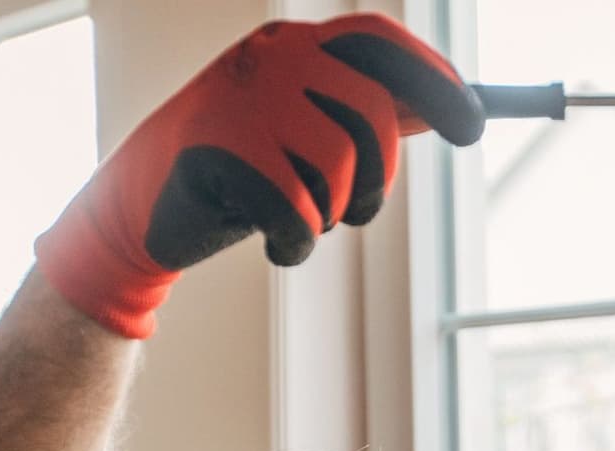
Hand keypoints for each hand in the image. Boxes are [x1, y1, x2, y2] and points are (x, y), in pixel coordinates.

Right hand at [34, 15, 482, 337]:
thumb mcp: (306, 129)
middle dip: (380, 178)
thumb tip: (460, 107)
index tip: (474, 126)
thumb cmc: (240, 170)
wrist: (140, 212)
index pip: (380, 42)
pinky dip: (297, 244)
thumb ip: (372, 112)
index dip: (435, 80)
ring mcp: (242, 101)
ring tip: (301, 221)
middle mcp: (270, 59)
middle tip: (358, 210)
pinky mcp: (218, 152)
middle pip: (373, 114)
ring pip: (340, 168)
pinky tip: (275, 244)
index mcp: (294, 44)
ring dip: (332, 215)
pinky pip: (298, 211)